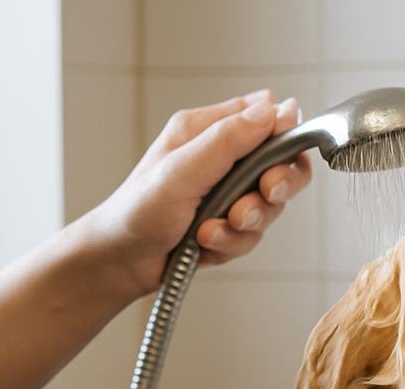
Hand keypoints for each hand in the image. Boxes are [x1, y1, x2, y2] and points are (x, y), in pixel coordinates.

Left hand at [82, 87, 313, 294]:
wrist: (119, 262)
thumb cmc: (137, 212)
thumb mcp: (183, 169)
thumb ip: (229, 139)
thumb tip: (275, 110)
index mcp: (207, 129)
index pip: (268, 118)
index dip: (285, 139)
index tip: (276, 164)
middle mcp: (221, 157)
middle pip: (281, 164)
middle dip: (274, 188)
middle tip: (262, 195)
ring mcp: (226, 193)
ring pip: (269, 206)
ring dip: (244, 224)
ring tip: (210, 231)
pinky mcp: (228, 224)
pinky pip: (252, 234)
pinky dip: (231, 243)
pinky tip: (205, 245)